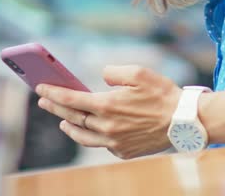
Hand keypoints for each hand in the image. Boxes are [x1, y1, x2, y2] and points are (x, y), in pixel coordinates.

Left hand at [36, 65, 182, 158]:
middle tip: (43, 100)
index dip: (54, 92)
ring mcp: (114, 142)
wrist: (184, 122)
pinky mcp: (123, 151)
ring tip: (62, 120)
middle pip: (73, 117)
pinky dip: (92, 136)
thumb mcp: (139, 72)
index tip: (40, 87)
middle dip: (56, 107)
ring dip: (69, 126)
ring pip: (83, 136)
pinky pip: (101, 144)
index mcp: (108, 105)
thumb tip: (102, 76)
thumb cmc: (163, 94)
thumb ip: (114, 71)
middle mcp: (106, 127)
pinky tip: (90, 130)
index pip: (72, 99)